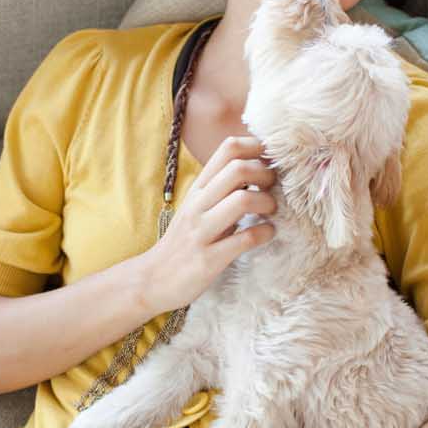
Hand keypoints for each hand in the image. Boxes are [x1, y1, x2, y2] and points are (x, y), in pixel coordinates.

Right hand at [138, 135, 278, 313]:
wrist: (153, 279)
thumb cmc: (184, 241)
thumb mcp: (198, 207)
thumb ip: (222, 188)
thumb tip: (258, 169)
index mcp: (198, 188)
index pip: (228, 148)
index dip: (257, 147)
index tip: (272, 160)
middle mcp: (198, 205)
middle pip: (238, 169)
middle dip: (266, 174)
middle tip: (274, 188)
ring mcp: (202, 232)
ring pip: (242, 201)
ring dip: (267, 202)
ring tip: (270, 212)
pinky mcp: (209, 259)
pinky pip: (245, 239)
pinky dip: (265, 233)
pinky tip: (268, 234)